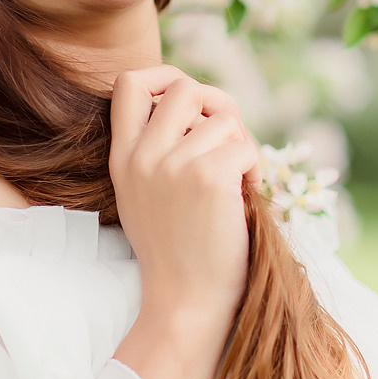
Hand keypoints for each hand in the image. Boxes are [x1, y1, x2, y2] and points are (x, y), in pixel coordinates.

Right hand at [109, 65, 262, 332]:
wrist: (185, 302)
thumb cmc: (177, 252)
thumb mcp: (146, 194)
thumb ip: (158, 149)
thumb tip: (203, 101)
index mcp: (123, 157)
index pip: (129, 83)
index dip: (164, 76)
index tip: (189, 99)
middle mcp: (142, 156)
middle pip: (186, 87)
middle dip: (217, 105)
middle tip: (229, 140)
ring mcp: (173, 165)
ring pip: (224, 119)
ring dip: (240, 147)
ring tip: (235, 185)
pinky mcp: (208, 177)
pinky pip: (245, 146)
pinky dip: (254, 170)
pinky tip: (244, 199)